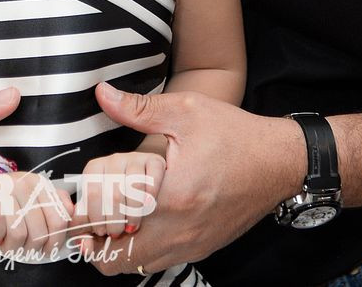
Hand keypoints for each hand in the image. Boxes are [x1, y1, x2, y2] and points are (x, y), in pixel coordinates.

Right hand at [0, 152, 74, 259]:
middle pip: (41, 231)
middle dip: (31, 248)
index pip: (59, 221)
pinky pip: (1, 228)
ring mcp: (6, 188)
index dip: (54, 242)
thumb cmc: (0, 200)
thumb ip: (53, 204)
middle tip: (23, 249)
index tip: (47, 249)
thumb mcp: (30, 200)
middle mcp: (26, 184)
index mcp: (40, 185)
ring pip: (21, 233)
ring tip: (7, 243)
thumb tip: (73, 214)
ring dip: (13, 246)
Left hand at [74, 150, 164, 240]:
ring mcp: (134, 159)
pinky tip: (147, 207)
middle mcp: (112, 161)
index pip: (91, 193)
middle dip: (115, 220)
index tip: (101, 231)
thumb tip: (84, 246)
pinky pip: (152, 178)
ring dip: (133, 213)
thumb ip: (86, 230)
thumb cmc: (116, 204)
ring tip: (132, 226)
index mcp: (93, 170)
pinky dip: (150, 196)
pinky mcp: (154, 161)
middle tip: (117, 233)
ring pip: (134, 187)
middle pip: (113, 193)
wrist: (143, 186)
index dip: (97, 217)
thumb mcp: (98, 216)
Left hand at [85, 82, 299, 275]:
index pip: (110, 225)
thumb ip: (139, 108)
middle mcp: (180, 230)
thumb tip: (103, 94)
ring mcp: (191, 244)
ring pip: (136, 266)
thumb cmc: (235, 136)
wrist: (279, 163)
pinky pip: (159, 262)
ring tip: (112, 215)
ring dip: (116, 247)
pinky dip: (141, 249)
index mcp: (171, 196)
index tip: (82, 198)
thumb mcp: (186, 111)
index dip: (87, 215)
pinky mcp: (201, 248)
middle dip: (94, 238)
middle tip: (91, 210)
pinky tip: (140, 219)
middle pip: (115, 260)